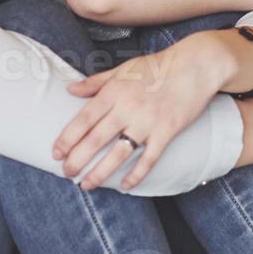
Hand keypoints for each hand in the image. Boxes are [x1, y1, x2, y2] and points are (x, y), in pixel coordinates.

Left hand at [54, 34, 230, 190]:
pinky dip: (136, 175)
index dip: (67, 138)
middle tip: (66, 173)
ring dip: (100, 173)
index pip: (83, 119)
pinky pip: (148, 159)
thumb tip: (70, 89)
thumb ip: (96, 82)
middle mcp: (127, 108)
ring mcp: (147, 122)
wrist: (196, 66)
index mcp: (114, 92)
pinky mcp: (166, 132)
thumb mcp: (123, 69)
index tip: (56, 153)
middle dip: (77, 160)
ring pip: (118, 154)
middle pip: (96, 140)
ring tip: (87, 185)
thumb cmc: (158, 66)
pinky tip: (125, 187)